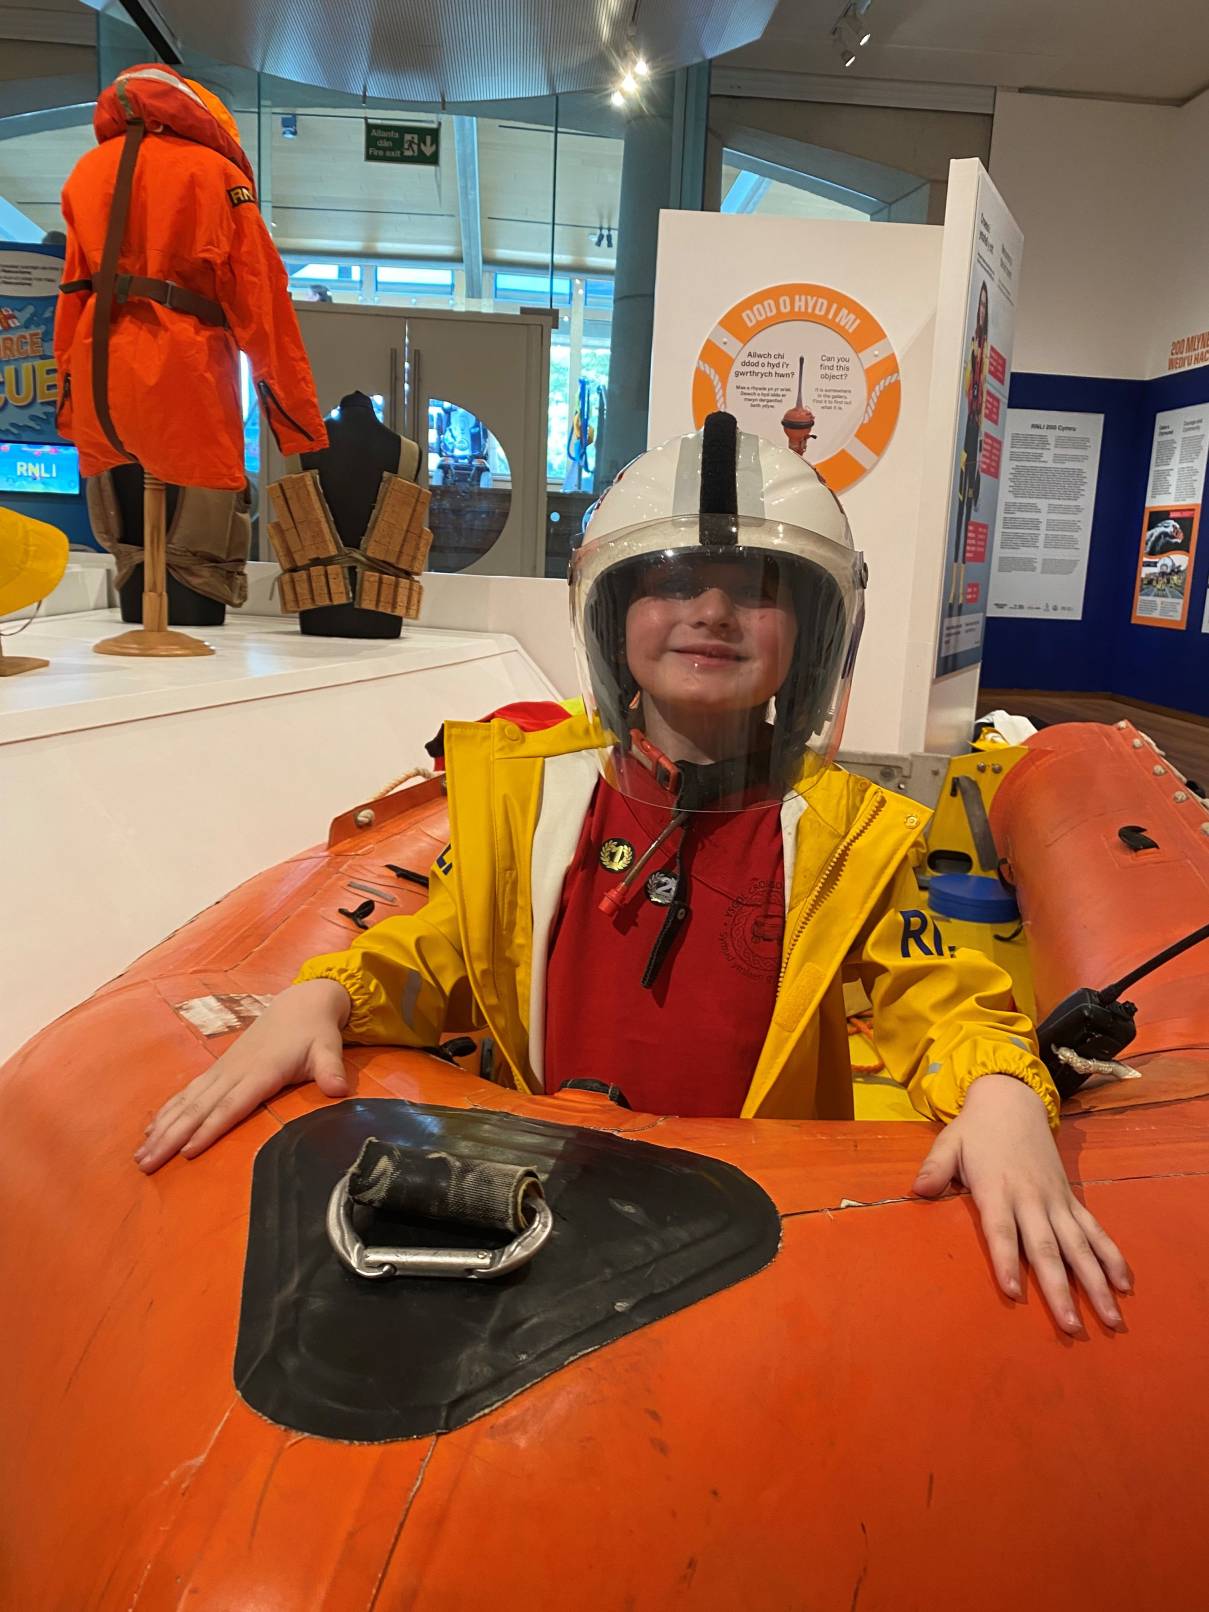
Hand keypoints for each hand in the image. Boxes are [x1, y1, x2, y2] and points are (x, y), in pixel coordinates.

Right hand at [135, 979, 352, 1173]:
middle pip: (200, 1108)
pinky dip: (168, 1112)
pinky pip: (188, 1093)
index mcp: (262, 1071)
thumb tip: (339, 1089)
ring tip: (141, 1155)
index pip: (233, 1105)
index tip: (188, 1150)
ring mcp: (223, 1070)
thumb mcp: (328, 1048)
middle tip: (147, 1164)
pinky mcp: (218, 1069)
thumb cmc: (316, 1032)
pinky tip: (150, 1131)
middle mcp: (235, 1071)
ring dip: (163, 1128)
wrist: (300, 1003)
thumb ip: (331, 1069)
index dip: (211, 1128)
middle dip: (172, 1136)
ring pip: (188, 1102)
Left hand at [912, 1073, 1131, 1335]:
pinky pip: (1094, 1230)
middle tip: (1071, 1328)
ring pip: (1078, 1246)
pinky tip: (1124, 1283)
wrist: (1013, 1101)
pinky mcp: (1071, 1199)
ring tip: (1111, 1318)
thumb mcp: (949, 1143)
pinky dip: (1111, 1256)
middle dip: (1059, 1289)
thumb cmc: (976, 1129)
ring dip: (1095, 1283)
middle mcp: (1031, 1199)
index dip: (1007, 1261)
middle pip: (1046, 1248)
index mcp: (998, 1189)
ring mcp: (1056, 1201)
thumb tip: (917, 1191)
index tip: (1014, 1292)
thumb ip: (935, 1168)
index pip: (1002, 1231)